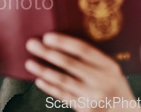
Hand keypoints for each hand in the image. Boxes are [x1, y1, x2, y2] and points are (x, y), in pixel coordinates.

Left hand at [25, 32, 140, 111]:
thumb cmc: (112, 85)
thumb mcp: (110, 69)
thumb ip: (92, 58)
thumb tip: (61, 41)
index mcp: (109, 66)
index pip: (84, 50)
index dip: (64, 43)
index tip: (47, 36)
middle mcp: (102, 80)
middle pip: (70, 64)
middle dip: (48, 53)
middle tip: (31, 44)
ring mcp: (93, 96)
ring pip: (63, 81)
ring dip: (43, 70)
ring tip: (29, 62)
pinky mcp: (85, 108)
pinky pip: (63, 95)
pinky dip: (49, 87)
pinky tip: (38, 80)